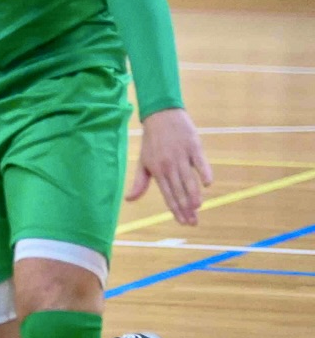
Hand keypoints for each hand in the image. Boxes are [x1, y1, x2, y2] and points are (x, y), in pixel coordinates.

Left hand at [128, 108, 212, 224]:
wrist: (161, 115)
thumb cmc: (152, 141)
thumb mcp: (143, 162)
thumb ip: (140, 183)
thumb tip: (129, 199)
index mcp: (157, 171)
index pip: (168, 195)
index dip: (175, 210)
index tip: (183, 222)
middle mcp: (169, 165)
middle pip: (179, 191)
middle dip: (186, 208)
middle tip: (193, 223)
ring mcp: (182, 156)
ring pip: (188, 179)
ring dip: (193, 195)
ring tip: (198, 208)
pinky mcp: (193, 146)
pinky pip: (200, 162)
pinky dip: (204, 172)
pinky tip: (207, 184)